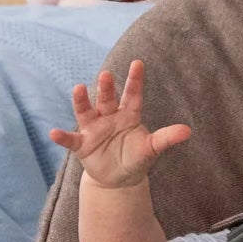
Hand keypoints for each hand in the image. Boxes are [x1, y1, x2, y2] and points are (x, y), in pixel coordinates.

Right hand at [48, 60, 190, 188]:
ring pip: (87, 112)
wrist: (119, 178)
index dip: (135, 80)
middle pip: (107, 99)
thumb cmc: (136, 157)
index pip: (133, 95)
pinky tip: (54, 133)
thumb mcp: (152, 148)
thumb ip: (166, 138)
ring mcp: (94, 129)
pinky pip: (71, 139)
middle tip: (106, 75)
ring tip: (78, 89)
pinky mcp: (82, 145)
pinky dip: (62, 137)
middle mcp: (109, 117)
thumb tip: (188, 131)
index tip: (138, 63)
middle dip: (106, 88)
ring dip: (81, 101)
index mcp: (129, 115)